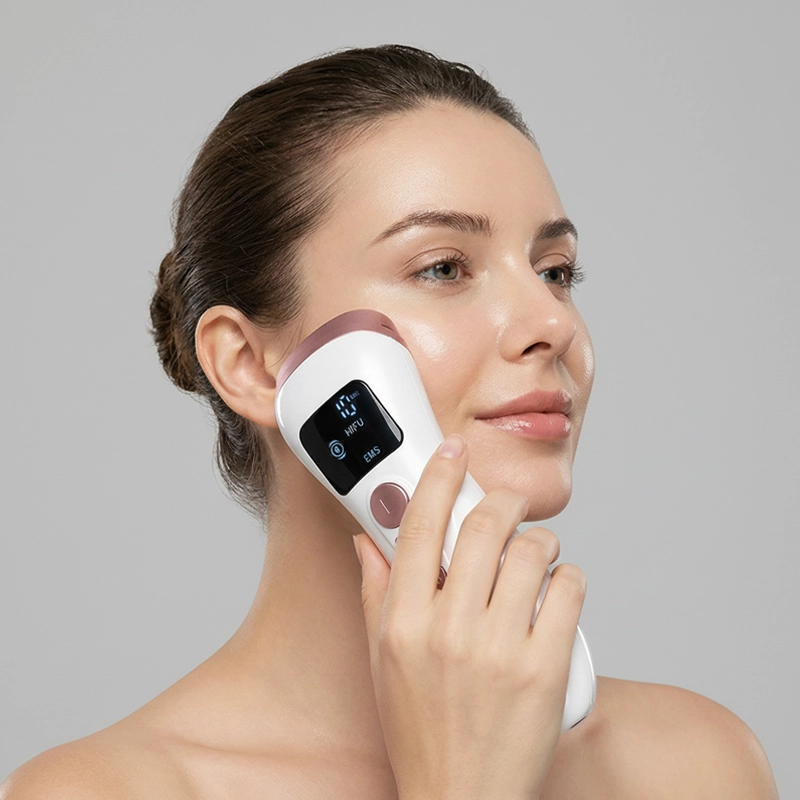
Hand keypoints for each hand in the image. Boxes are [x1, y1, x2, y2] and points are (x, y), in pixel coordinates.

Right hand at [353, 434, 585, 799]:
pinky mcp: (546, 667)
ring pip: (532, 551)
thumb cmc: (421, 731)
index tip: (453, 454)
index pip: (418, 527)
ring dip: (538, 540)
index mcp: (403, 623)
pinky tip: (555, 588)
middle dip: (500, 502)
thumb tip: (368, 541)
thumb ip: (375, 593)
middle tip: (506, 505)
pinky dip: (568, 577)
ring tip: (534, 554)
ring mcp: (501, 649)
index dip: (437, 478)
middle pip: (483, 527)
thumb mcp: (381, 662)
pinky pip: (569, 589)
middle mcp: (449, 630)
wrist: (463, 798)